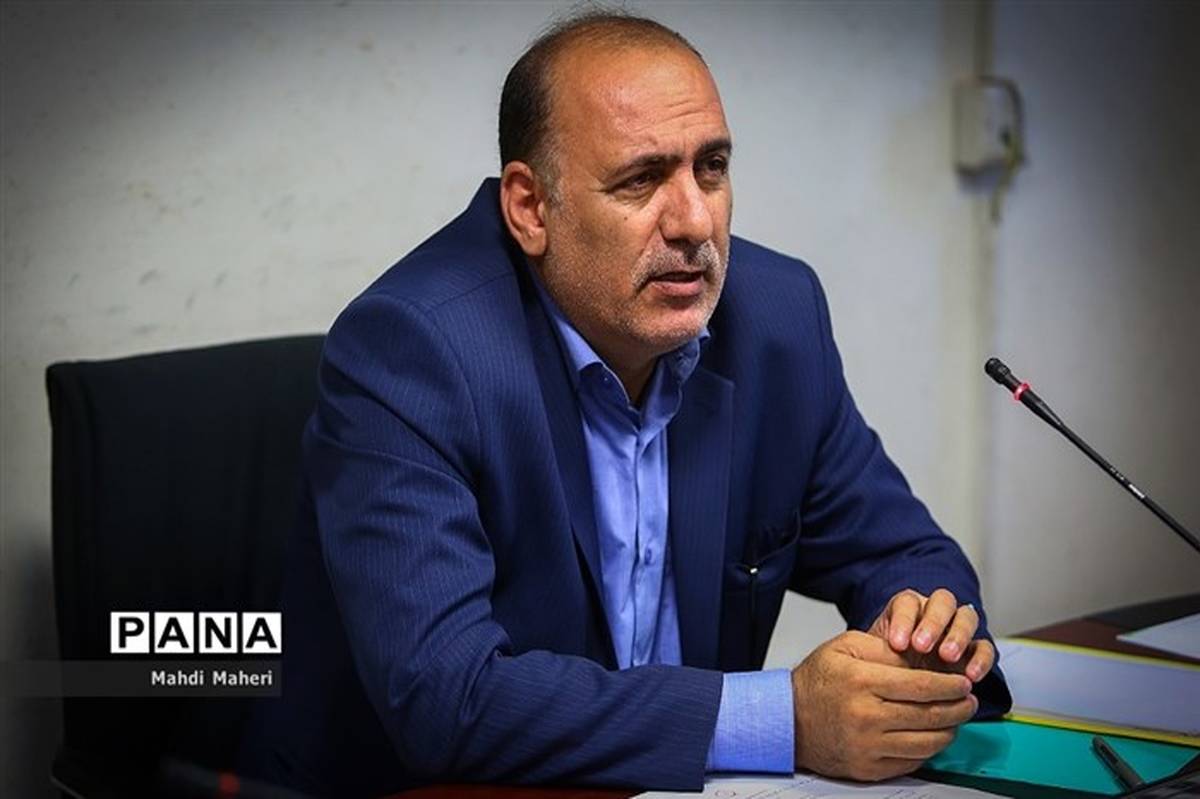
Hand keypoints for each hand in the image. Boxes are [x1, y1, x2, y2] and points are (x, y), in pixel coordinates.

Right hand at [791, 631, 977, 780]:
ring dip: (950, 731)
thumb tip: (919, 655)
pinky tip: (933, 736)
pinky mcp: (868, 768)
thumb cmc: (816, 682)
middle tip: (969, 701)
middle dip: (959, 708)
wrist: (788, 720)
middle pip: (930, 716)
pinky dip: (929, 750)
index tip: (964, 683)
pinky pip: (912, 762)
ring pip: (927, 743)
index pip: (922, 686)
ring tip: (956, 719)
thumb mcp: (843, 647)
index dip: (950, 685)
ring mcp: (868, 746)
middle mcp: (866, 716)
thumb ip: (882, 647)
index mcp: (862, 682)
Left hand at [868, 588, 994, 682]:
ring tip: (947, 657)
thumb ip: (876, 652)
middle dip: (932, 623)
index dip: (904, 620)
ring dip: (958, 635)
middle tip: (921, 646)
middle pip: (942, 602)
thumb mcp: (876, 657)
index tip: (896, 644)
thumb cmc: (888, 666)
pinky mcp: (975, 650)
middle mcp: (935, 613)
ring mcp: (958, 629)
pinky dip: (981, 659)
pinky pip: (985, 647)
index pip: (908, 602)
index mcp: (908, 608)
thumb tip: (869, 656)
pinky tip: (971, 676)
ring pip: (966, 617)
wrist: (904, 686)